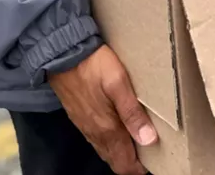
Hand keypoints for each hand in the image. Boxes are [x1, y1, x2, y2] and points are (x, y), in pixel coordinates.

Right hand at [48, 45, 156, 174]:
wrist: (61, 52)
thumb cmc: (94, 65)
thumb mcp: (118, 83)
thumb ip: (132, 112)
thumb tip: (149, 140)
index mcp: (106, 129)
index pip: (124, 163)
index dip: (138, 168)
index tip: (153, 163)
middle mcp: (94, 133)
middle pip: (114, 160)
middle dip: (130, 163)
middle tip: (147, 155)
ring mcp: (84, 125)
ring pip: (104, 150)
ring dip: (119, 153)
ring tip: (135, 143)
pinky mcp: (78, 116)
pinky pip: (96, 139)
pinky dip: (109, 143)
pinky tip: (116, 131)